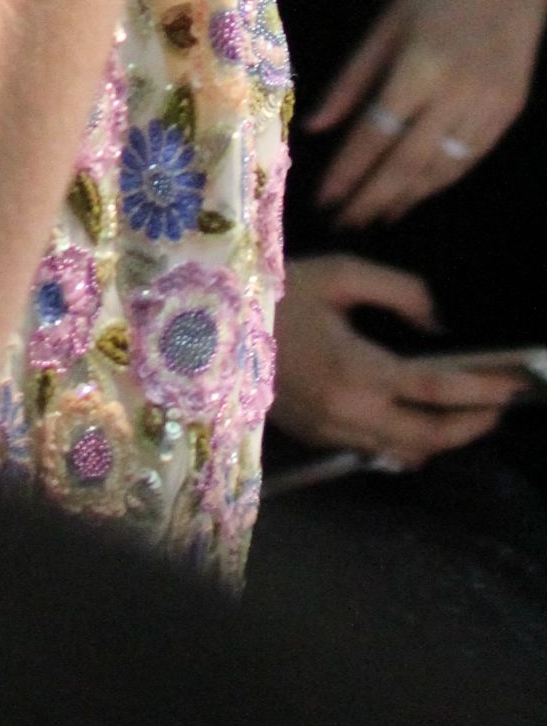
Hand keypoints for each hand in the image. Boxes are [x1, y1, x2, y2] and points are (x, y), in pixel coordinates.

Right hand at [272, 255, 521, 463]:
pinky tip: (416, 421)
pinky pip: (377, 450)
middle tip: (499, 405)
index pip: (437, 391)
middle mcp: (351, 412)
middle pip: (430, 436)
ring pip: (406, 452)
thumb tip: (439, 323)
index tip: (513, 385)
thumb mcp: (337, 273)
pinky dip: (407, 442)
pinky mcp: (319, 439)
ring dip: (443, 437)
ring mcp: (333, 432)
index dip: (482, 391)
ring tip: (467, 414)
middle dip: (473, 425)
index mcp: (357, 369)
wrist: (213, 327)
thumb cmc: (276, 292)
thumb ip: (397, 291)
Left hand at [308, 0, 546, 225]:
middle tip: (344, 222)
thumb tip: (317, 126)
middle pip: (408, 161)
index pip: (376, 134)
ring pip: (442, 168)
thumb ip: (354, 78)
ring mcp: (488, 108)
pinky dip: (439, 182)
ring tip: (374, 217)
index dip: (349, 171)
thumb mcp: (388, 21)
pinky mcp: (508, 114)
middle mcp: (456, 95)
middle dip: (373, 197)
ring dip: (406, 198)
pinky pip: (469, 159)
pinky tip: (415, 195)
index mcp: (420, 66)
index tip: (325, 198)